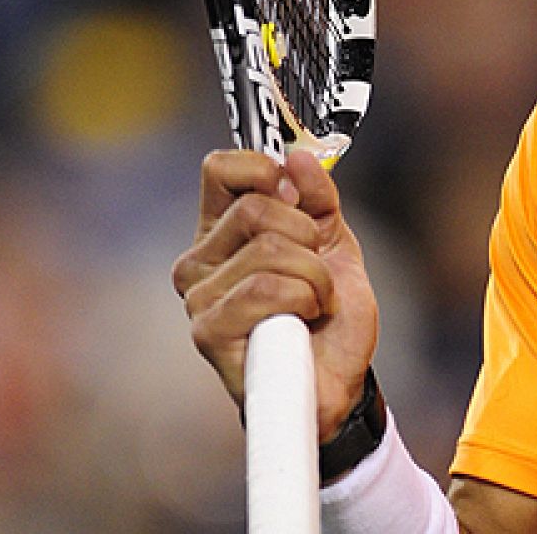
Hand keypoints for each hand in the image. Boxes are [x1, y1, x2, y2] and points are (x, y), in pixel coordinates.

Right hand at [172, 148, 378, 439]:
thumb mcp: (333, 241)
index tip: (295, 196)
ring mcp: (199, 298)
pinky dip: (303, 299)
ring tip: (314, 303)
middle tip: (315, 271)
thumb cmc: (328, 315)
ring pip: (268, 248)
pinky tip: (302, 322)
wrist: (338, 380)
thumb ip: (317, 196)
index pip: (220, 170)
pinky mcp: (208, 332)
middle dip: (307, 237)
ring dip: (314, 275)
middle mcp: (199, 261)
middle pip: (256, 206)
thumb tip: (297, 157)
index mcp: (222, 231)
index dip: (264, 169)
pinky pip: (265, 288)